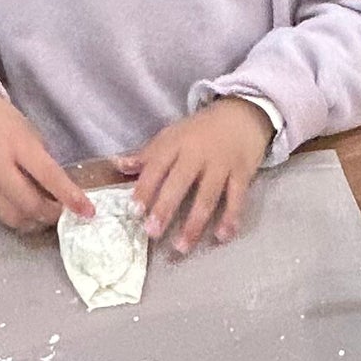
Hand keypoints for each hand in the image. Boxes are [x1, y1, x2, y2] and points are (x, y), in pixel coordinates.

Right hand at [0, 78, 93, 231]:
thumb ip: (40, 156)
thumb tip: (57, 185)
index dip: (70, 197)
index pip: (49, 177)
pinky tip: (26, 209)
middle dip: (53, 215)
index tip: (88, 211)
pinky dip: (17, 216)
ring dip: (35, 221)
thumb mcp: (24, 127)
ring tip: (47, 213)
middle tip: (67, 212)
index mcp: (16, 144)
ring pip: (12, 218)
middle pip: (30, 206)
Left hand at [115, 98, 272, 254]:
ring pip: (207, 196)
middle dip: (165, 207)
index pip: (157, 166)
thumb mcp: (172, 135)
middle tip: (152, 232)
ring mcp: (221, 164)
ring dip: (194, 222)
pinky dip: (230, 217)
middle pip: (180, 183)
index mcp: (176, 143)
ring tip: (182, 246)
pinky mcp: (242, 172)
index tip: (134, 210)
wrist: (242, 114)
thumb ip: (148, 155)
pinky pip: (236, 197)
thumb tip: (118, 166)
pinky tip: (223, 236)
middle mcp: (198, 154)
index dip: (145, 188)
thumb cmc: (201, 130)